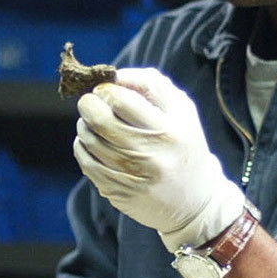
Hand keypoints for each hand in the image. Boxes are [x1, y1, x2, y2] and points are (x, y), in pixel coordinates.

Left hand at [73, 67, 244, 250]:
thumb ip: (152, 85)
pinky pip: (87, 163)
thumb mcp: (182, 112)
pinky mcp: (119, 192)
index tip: (105, 89)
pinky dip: (82, 147)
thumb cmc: (183, 145)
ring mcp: (133, 177)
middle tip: (89, 102)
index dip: (106, 89)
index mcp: (170, 130)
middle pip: (101, 120)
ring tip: (91, 123)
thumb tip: (114, 75)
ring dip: (84, 126)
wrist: (194, 203)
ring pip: (90, 140)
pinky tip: (90, 143)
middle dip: (88, 104)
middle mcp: (152, 155)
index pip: (123, 100)